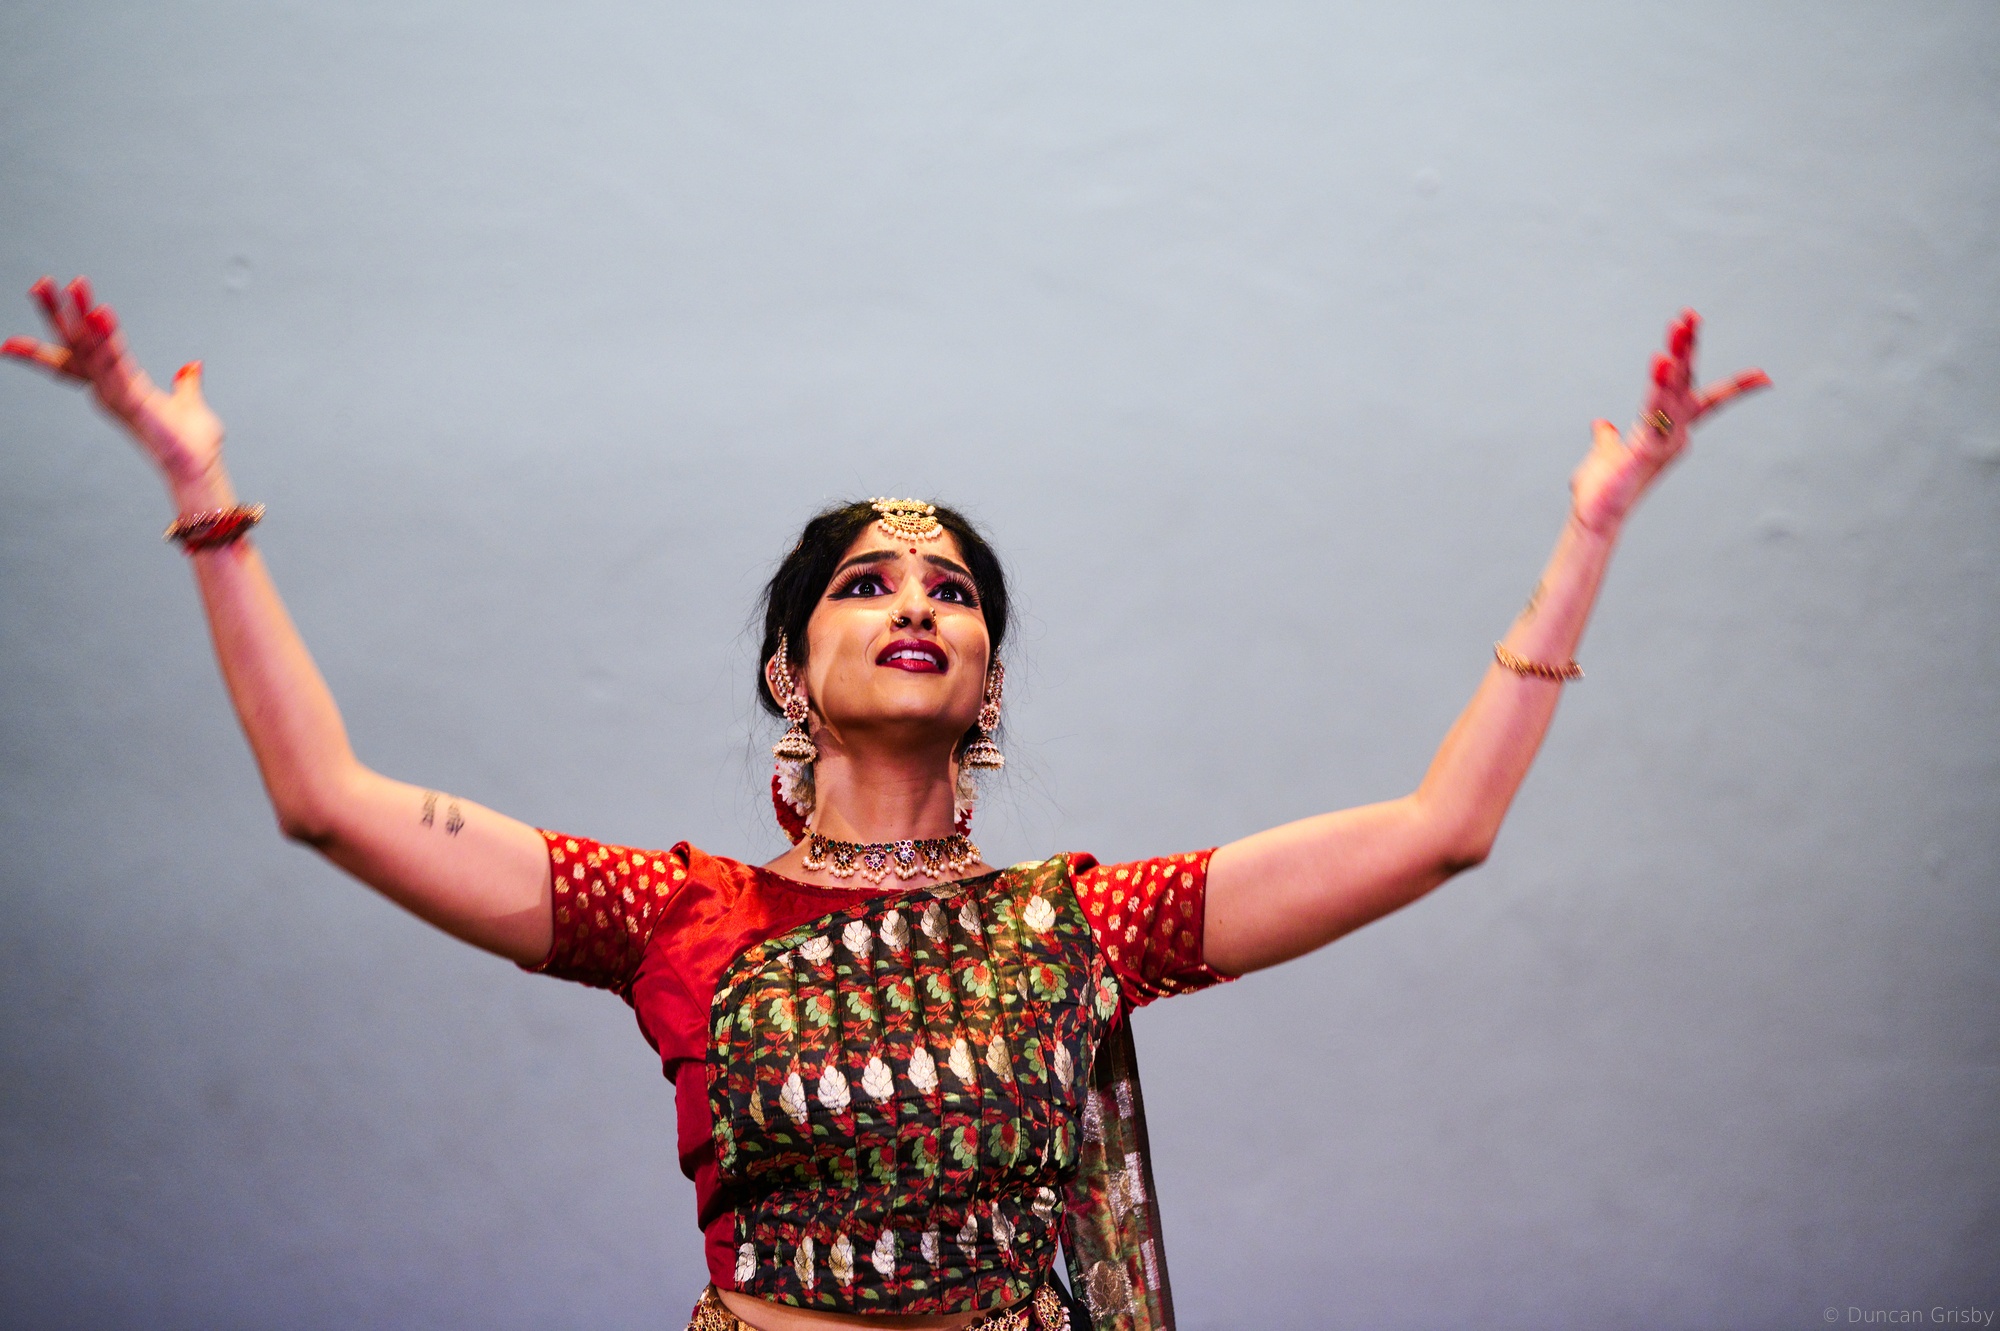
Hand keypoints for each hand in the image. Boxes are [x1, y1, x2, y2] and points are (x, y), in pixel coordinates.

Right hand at [3, 276, 223, 493]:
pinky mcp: (132, 400)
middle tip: (40, 284)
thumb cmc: (191, 444)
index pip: (76, 358)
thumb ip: (185, 384)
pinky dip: (107, 339)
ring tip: (71, 285)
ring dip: (80, 316)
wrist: (197, 469)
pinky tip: (100, 313)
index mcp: (116, 388)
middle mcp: (109, 390)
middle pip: (76, 345)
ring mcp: (117, 395)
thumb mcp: (188, 404)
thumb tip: (192, 366)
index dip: (49, 344)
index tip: (11, 340)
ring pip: (90, 349)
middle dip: (57, 314)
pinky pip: (115, 363)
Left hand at [1570, 309, 1769, 534]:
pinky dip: (1659, 385)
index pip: (1704, 402)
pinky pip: (1656, 410)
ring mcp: (1663, 441)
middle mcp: (1672, 435)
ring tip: (1679, 325)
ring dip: (1676, 356)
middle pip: (1686, 383)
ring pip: (1673, 391)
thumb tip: (1603, 426)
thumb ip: (1608, 439)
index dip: (1734, 388)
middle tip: (1691, 314)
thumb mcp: (1605, 455)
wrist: (1593, 519)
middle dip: (1689, 348)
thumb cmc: (1600, 491)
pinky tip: (1660, 360)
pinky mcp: (1647, 448)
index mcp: (1666, 432)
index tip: (1766, 376)